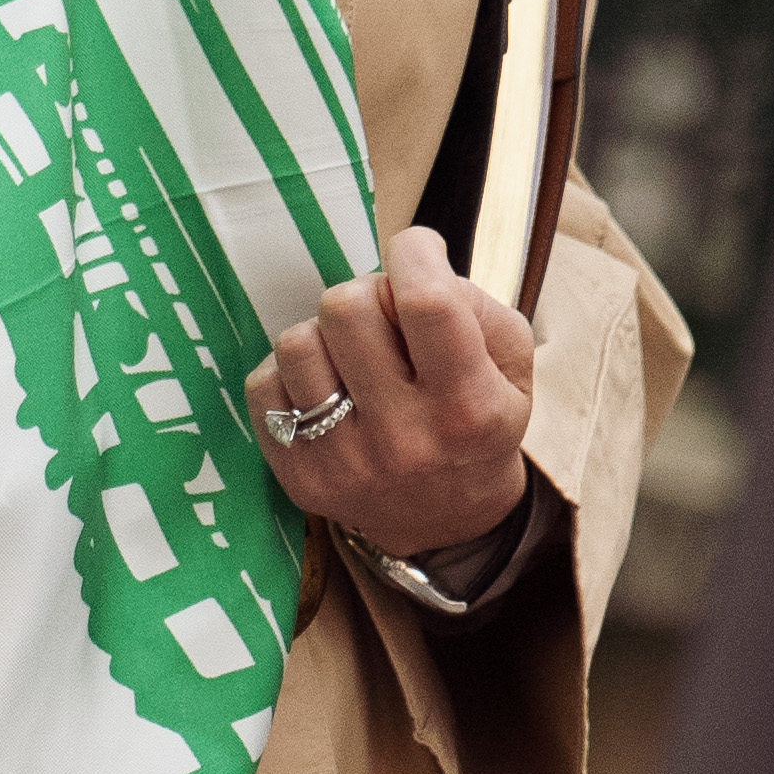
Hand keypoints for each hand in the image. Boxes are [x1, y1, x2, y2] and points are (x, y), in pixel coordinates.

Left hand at [244, 226, 537, 570]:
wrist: (448, 523)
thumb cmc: (478, 425)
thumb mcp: (511, 369)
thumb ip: (475, 306)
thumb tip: (413, 268)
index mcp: (468, 407)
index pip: (427, 302)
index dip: (413, 253)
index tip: (416, 251)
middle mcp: (405, 439)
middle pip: (346, 307)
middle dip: (366, 292)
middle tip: (385, 316)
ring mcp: (345, 462)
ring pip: (297, 342)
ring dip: (324, 333)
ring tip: (353, 354)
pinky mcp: (299, 476)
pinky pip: (263, 385)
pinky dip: (290, 372)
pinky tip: (325, 385)